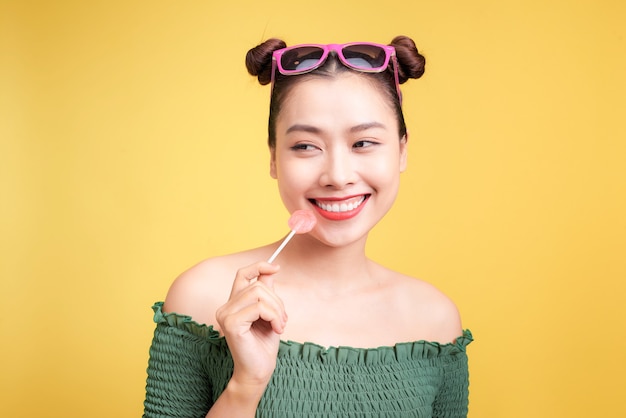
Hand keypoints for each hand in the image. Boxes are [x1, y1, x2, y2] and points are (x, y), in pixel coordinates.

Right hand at [215, 261, 285, 387]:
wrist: (258, 371)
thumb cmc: (263, 345)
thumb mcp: (270, 314)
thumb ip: (267, 293)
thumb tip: (271, 271)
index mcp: (233, 303)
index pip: (242, 274)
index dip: (259, 266)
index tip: (276, 267)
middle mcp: (225, 307)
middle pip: (257, 285)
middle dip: (277, 300)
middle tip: (283, 319)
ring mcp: (225, 315)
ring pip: (259, 294)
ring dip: (277, 309)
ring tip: (280, 324)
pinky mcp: (231, 324)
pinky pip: (259, 308)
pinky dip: (274, 316)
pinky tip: (277, 329)